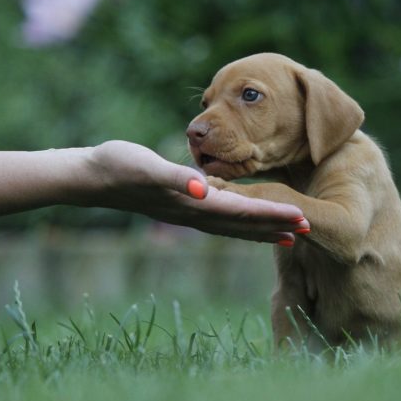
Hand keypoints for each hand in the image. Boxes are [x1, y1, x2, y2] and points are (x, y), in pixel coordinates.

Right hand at [79, 141, 307, 243]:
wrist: (90, 177)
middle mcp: (194, 212)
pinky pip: (221, 217)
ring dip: (263, 230)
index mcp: (193, 202)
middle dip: (276, 227)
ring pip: (234, 226)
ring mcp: (187, 212)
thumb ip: (175, 178)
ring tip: (290, 234)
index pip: (242, 211)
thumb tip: (202, 190)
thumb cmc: (117, 166)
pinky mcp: (181, 205)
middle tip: (309, 230)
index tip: (301, 218)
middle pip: (244, 225)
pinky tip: (248, 218)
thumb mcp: (145, 167)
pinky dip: (241, 222)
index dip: (272, 215)